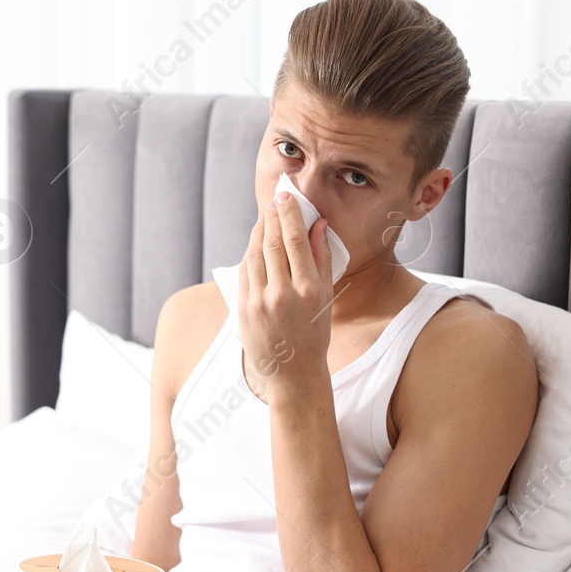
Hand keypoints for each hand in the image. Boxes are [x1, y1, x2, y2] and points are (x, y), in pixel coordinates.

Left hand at [238, 190, 333, 403]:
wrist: (293, 374)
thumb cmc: (315, 335)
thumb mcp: (327, 298)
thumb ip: (322, 259)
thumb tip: (318, 224)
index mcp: (309, 291)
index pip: (295, 240)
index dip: (289, 214)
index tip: (287, 196)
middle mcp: (282, 295)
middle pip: (273, 242)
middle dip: (273, 216)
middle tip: (275, 198)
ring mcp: (259, 302)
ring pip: (255, 254)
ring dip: (259, 231)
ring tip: (266, 216)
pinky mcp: (243, 309)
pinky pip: (246, 271)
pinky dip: (250, 252)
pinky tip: (256, 241)